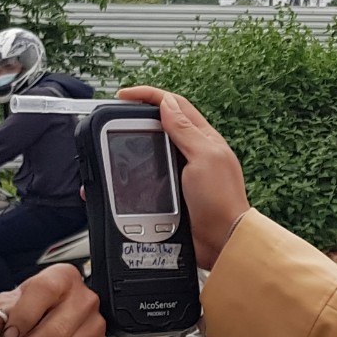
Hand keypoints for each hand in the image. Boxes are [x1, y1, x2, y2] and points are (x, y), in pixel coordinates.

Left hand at [0, 265, 107, 336]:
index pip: (45, 292)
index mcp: (63, 278)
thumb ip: (1, 311)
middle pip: (54, 334)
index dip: (23, 316)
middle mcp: (84, 299)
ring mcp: (94, 327)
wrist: (47, 325)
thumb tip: (0, 325)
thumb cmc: (30, 311)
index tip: (7, 335)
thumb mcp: (10, 303)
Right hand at [116, 86, 251, 266]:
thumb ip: (185, 131)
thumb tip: (167, 104)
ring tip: (115, 147)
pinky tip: (125, 177)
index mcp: (203, 138)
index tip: (124, 96)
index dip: (148, 96)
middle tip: (115, 121)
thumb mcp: (204, 158)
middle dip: (137, 118)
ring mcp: (181, 173)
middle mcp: (192, 152)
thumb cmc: (221, 200)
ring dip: (134, 147)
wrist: (222, 241)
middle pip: (160, 124)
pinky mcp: (172, 193)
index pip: (174, 104)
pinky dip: (135, 173)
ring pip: (152, 150)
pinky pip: (149, 176)